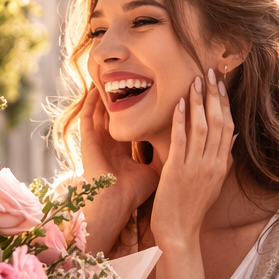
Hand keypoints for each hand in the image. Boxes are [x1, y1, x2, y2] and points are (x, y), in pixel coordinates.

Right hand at [79, 84, 160, 252]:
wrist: (114, 205)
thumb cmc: (134, 193)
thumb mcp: (157, 170)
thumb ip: (171, 155)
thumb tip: (191, 146)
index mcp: (127, 148)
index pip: (137, 121)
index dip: (145, 107)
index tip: (157, 91)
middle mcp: (111, 141)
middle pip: (120, 112)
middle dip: (130, 93)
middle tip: (142, 73)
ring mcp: (98, 140)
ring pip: (102, 111)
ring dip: (109, 94)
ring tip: (118, 74)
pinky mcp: (87, 141)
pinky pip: (87, 117)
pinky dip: (90, 102)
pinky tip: (95, 89)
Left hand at [149, 69, 233, 249]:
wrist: (179, 233)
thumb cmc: (192, 209)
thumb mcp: (214, 184)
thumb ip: (222, 162)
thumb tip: (232, 141)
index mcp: (222, 166)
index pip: (228, 127)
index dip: (225, 103)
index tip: (221, 84)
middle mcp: (212, 164)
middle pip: (218, 122)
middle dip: (214, 95)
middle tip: (210, 72)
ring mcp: (196, 167)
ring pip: (202, 127)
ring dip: (198, 102)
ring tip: (196, 81)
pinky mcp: (177, 171)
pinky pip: (180, 141)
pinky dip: (181, 121)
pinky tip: (179, 104)